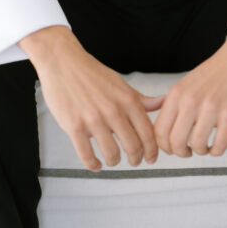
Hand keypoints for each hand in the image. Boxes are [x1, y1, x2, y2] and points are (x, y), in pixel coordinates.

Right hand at [19, 26, 164, 171]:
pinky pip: (87, 156)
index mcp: (128, 100)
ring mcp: (93, 119)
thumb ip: (141, 99)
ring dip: (114, 162)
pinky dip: (93, 165)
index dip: (151, 151)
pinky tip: (96, 164)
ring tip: (112, 160)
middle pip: (133, 147)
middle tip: (134, 162)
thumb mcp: (121, 84)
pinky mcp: (74, 126)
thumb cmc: (92, 73)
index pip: (148, 133)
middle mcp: (113, 110)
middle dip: (136, 160)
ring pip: (111, 154)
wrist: (63, 62)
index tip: (150, 158)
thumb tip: (163, 103)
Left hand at [154, 39, 226, 158]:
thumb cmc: (217, 71)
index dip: (164, 146)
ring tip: (205, 145)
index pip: (160, 130)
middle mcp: (191, 101)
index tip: (172, 148)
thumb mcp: (187, 83)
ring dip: (201, 151)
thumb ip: (177, 105)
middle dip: (181, 153)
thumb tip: (167, 130)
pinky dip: (217, 151)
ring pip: (197, 146)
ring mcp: (212, 108)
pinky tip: (218, 144)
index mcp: (178, 93)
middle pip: (175, 142)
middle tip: (188, 151)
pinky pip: (219, 146)